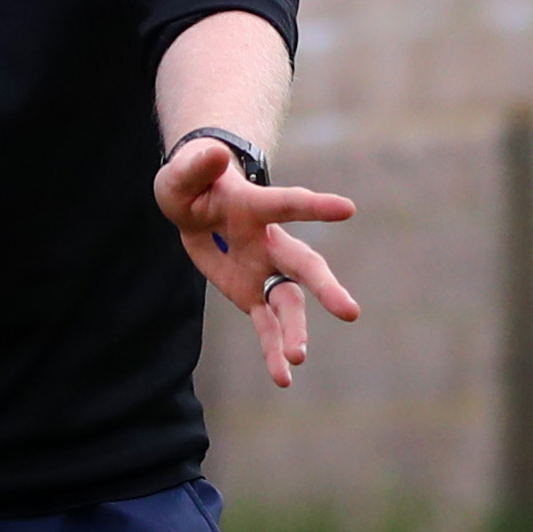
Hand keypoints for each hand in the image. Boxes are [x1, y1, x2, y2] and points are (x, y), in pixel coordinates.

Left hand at [154, 137, 362, 388]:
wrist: (196, 205)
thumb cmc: (191, 183)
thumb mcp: (182, 174)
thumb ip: (196, 165)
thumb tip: (215, 152)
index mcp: (253, 206)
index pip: (285, 204)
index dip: (312, 207)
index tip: (348, 209)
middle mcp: (269, 241)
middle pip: (302, 264)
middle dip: (323, 287)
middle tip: (350, 312)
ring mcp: (263, 270)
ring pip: (288, 302)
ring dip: (294, 329)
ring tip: (298, 358)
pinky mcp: (251, 294)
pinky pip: (266, 326)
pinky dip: (273, 350)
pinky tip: (284, 379)